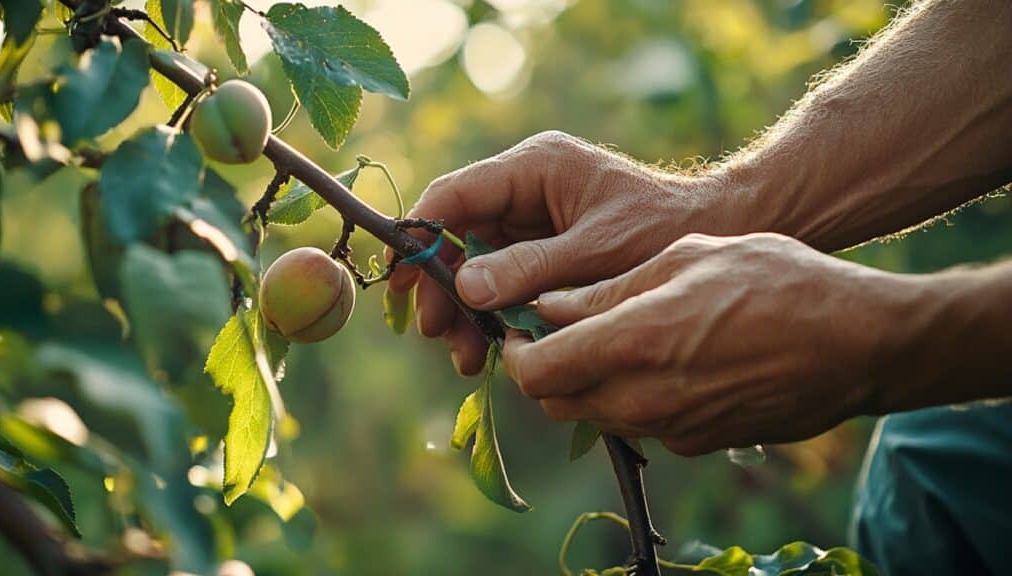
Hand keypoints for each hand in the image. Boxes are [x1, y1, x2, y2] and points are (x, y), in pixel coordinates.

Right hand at [389, 131, 734, 374]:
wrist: (713, 231)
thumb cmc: (662, 230)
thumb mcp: (596, 251)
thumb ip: (531, 268)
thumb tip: (465, 287)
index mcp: (534, 168)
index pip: (455, 196)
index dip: (419, 238)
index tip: (400, 283)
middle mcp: (524, 188)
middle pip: (457, 237)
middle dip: (444, 289)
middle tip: (440, 335)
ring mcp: (531, 219)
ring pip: (474, 265)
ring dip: (465, 311)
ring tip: (467, 359)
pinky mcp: (542, 249)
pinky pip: (501, 281)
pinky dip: (491, 315)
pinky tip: (489, 349)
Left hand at [503, 233, 928, 454]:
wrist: (860, 341)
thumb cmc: (779, 281)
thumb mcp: (686, 258)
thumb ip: (608, 289)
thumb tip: (550, 306)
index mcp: (634, 344)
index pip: (536, 372)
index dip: (516, 352)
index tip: (519, 328)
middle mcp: (645, 398)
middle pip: (557, 403)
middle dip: (544, 371)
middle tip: (559, 332)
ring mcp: (674, 427)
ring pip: (598, 417)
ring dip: (588, 384)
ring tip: (614, 338)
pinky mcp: (701, 442)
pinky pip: (643, 424)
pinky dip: (632, 398)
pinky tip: (664, 360)